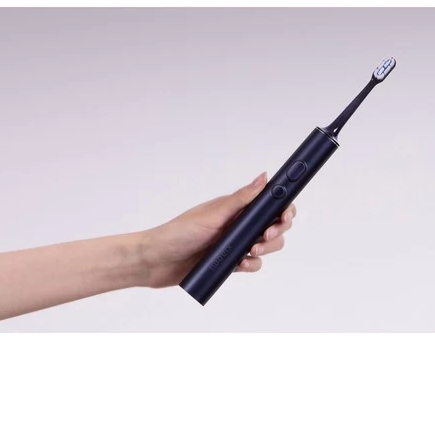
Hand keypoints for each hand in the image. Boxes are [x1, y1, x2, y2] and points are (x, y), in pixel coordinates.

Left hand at [141, 172, 295, 287]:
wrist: (156, 262)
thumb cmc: (178, 232)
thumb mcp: (213, 214)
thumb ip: (241, 199)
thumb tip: (264, 177)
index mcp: (233, 208)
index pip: (267, 204)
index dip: (282, 208)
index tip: (286, 214)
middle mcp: (236, 224)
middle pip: (272, 226)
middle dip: (276, 231)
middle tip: (266, 235)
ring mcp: (232, 244)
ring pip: (265, 246)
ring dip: (266, 249)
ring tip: (252, 250)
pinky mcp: (228, 263)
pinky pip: (251, 264)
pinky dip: (251, 265)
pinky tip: (241, 265)